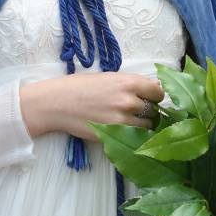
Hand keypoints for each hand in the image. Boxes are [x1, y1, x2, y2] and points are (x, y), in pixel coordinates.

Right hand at [20, 71, 162, 139]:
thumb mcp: (108, 78)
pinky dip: (134, 135)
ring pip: (147, 126)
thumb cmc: (80, 86)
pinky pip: (135, 137)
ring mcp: (123, 120)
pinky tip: (123, 130)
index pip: (158, 92)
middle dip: (149, 111)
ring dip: (143, 125)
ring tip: (129, 121)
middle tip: (137, 111)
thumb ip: (132, 84)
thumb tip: (156, 87)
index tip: (150, 99)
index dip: (155, 96)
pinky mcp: (114, 135)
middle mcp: (129, 100)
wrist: (57, 103)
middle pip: (154, 110)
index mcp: (129, 82)